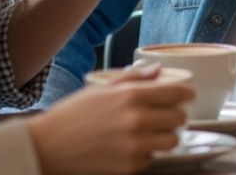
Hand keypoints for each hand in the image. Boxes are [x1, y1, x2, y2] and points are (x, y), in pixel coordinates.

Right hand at [29, 64, 192, 174]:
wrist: (47, 147)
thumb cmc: (72, 115)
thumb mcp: (102, 88)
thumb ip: (134, 79)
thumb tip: (158, 70)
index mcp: (132, 96)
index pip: (177, 93)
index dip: (187, 93)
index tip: (189, 95)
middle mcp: (137, 121)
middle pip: (179, 119)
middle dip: (177, 115)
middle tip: (169, 114)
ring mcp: (134, 147)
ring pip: (171, 141)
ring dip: (166, 136)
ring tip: (155, 132)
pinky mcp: (128, 168)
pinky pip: (151, 158)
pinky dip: (147, 153)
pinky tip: (134, 146)